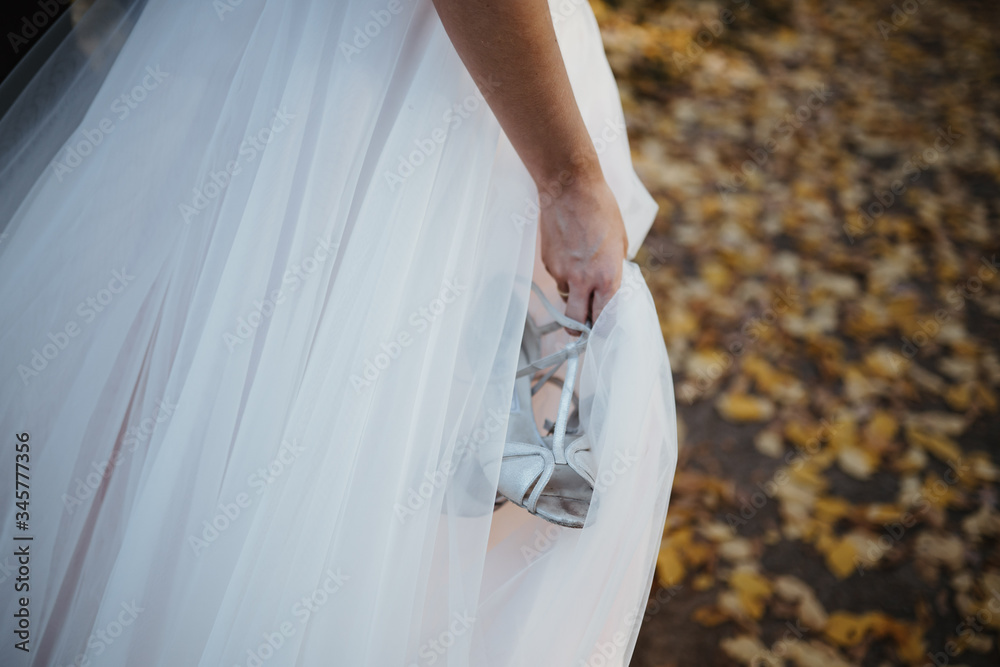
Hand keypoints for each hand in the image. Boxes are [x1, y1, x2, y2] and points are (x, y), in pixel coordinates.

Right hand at [538, 174, 627, 331]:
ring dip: (573, 294)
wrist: (570, 189)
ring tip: (579, 270)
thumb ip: (615, 267)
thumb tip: (610, 282)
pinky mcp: (548, 263)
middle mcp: (583, 281)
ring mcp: (562, 273)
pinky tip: (569, 251)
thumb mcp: (620, 241)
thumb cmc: (601, 210)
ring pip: (566, 297)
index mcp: (607, 277)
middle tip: (581, 327)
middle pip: (576, 322)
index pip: (603, 318)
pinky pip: (558, 278)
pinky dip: (564, 272)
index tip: (600, 332)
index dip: (601, 329)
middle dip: (578, 330)